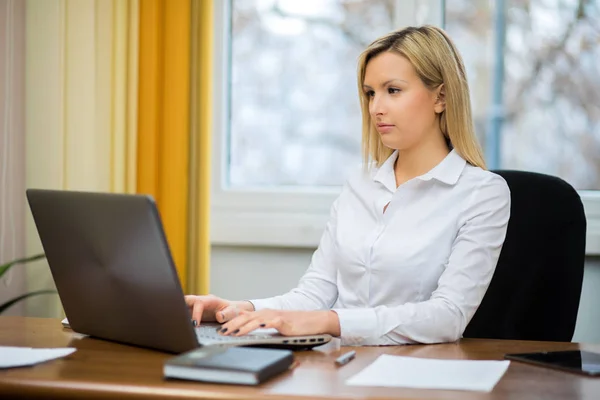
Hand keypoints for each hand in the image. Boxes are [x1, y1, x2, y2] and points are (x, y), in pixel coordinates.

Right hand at [184, 295, 253, 324]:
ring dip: (180, 314)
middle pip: (186, 300)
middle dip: (180, 307)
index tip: (194, 324)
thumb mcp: (233, 312)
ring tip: (177, 326)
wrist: (232, 311)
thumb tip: (219, 316)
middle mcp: (201, 302)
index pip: (198, 302)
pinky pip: (185, 314)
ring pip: (183, 306)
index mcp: (210, 300)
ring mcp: (196, 307)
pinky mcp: (193, 313)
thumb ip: (227, 314)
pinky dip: (182, 320)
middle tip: (178, 320)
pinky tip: (181, 328)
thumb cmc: (232, 310)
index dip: (195, 313)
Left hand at [218, 309, 340, 336]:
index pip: (244, 316)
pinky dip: (262, 325)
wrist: (313, 320)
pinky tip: (257, 327)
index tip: (219, 327)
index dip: (231, 320)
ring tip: (233, 332)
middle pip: (246, 317)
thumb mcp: (274, 322)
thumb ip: (260, 322)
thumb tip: (245, 322)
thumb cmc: (295, 323)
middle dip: (232, 324)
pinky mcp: (284, 322)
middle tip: (221, 331)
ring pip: (255, 320)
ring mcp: (275, 316)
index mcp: (263, 314)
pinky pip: (271, 323)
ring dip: (243, 326)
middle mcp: (267, 313)